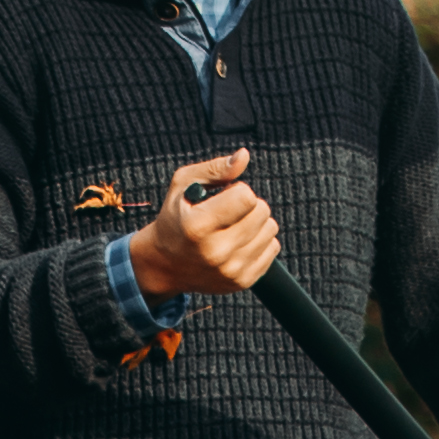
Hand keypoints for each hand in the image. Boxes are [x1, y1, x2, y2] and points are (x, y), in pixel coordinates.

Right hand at [125, 150, 279, 299]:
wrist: (164, 264)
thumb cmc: (176, 218)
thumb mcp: (183, 185)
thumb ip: (214, 168)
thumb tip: (244, 156)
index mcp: (198, 226)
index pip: (246, 196)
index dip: (237, 190)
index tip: (223, 197)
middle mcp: (215, 252)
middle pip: (262, 212)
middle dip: (249, 205)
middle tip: (228, 212)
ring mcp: (230, 271)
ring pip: (271, 230)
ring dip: (256, 223)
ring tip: (233, 227)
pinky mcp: (242, 282)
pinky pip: (273, 249)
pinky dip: (260, 242)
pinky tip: (239, 243)